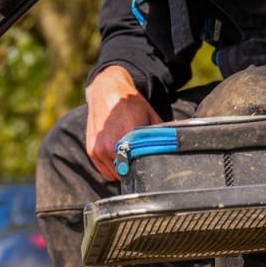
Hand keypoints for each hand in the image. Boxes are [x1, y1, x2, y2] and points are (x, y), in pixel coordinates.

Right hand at [85, 65, 161, 180]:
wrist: (108, 92)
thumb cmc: (131, 105)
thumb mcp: (150, 117)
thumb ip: (159, 135)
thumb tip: (173, 147)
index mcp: (127, 139)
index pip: (137, 168)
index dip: (144, 170)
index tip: (148, 168)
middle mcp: (110, 147)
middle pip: (125, 173)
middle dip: (132, 170)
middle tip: (139, 163)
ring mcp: (99, 150)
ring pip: (114, 174)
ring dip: (121, 170)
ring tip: (128, 159)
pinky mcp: (92, 151)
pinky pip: (104, 170)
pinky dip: (111, 167)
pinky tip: (118, 158)